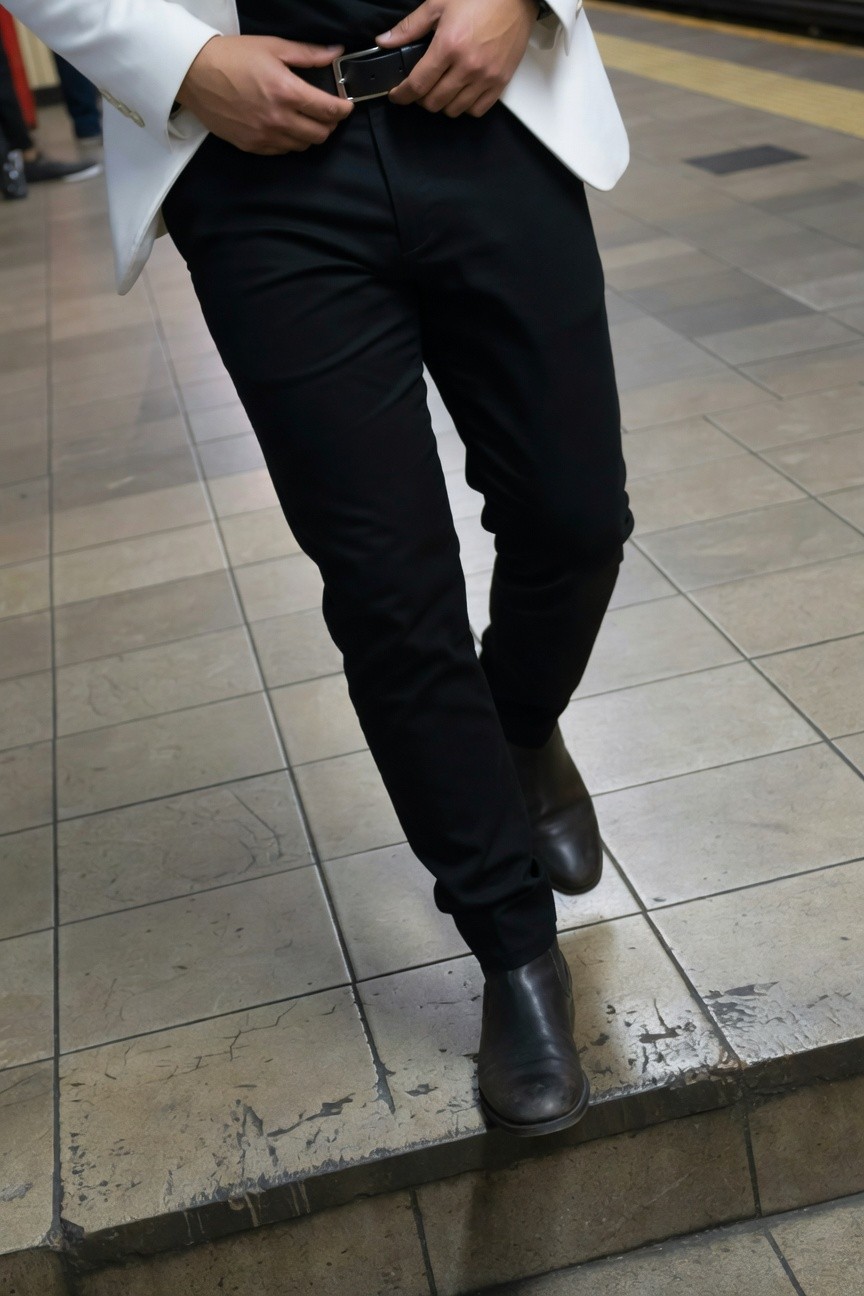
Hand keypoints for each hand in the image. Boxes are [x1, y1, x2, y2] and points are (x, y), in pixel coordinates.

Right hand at [176, 35, 353, 153]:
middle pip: (320, 134)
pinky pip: (282, 151)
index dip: (343, 109)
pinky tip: (286, 127)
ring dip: (310, 134)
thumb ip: (308, 54)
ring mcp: (265, 136)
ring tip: (306, 119)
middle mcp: (278, 119)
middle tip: (326, 112)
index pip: (328, 110)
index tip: (346, 105)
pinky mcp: (252, 146)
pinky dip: (290, 142)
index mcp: (286, 92)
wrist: (195, 74)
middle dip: (329, 124)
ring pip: (303, 146)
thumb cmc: (233, 56)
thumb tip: (335, 54)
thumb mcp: (273, 47)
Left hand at [375, 0, 539, 117]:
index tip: (397, 95)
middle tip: (420, 86)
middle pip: (434, 102)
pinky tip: (461, 93)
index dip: (402, 94)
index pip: (418, 84)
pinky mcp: (501, 82)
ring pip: (454, 109)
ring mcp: (486, 77)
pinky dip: (465, 106)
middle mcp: (468, 67)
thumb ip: (409, 27)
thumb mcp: (438, 4)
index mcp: (449, 46)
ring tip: (441, 89)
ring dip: (442, 103)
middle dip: (421, 98)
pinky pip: (477, 110)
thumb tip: (384, 41)